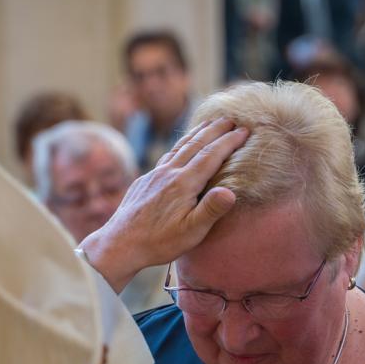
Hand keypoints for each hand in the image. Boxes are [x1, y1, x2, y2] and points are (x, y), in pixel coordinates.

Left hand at [79, 118, 249, 291]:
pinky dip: (180, 145)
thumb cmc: (159, 242)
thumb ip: (211, 210)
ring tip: (209, 123)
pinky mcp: (145, 180)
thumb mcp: (191, 232)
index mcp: (183, 184)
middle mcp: (168, 173)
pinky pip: (167, 155)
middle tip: (232, 119)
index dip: (229, 142)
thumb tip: (231, 191)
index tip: (245, 130)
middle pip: (196, 144)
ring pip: (179, 147)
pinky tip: (181, 148)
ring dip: (197, 133)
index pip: (211, 156)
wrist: (119, 244)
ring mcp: (154, 175)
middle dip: (215, 130)